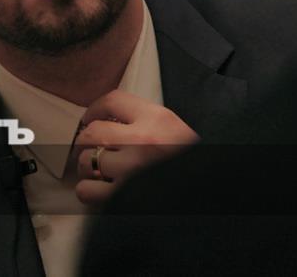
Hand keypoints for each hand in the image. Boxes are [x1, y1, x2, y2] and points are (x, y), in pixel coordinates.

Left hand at [74, 89, 198, 205]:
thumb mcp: (176, 130)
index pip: (113, 100)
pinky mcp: (125, 196)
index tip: (90, 117)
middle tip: (91, 147)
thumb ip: (147, 121)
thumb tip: (112, 120)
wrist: (210, 187)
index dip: (94, 109)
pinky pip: (87, 190)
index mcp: (158, 119)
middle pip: (93, 132)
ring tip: (98, 171)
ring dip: (87, 167)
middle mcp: (143, 141)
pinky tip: (98, 190)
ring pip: (86, 161)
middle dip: (87, 141)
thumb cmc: (192, 161)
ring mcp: (133, 170)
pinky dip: (88, 191)